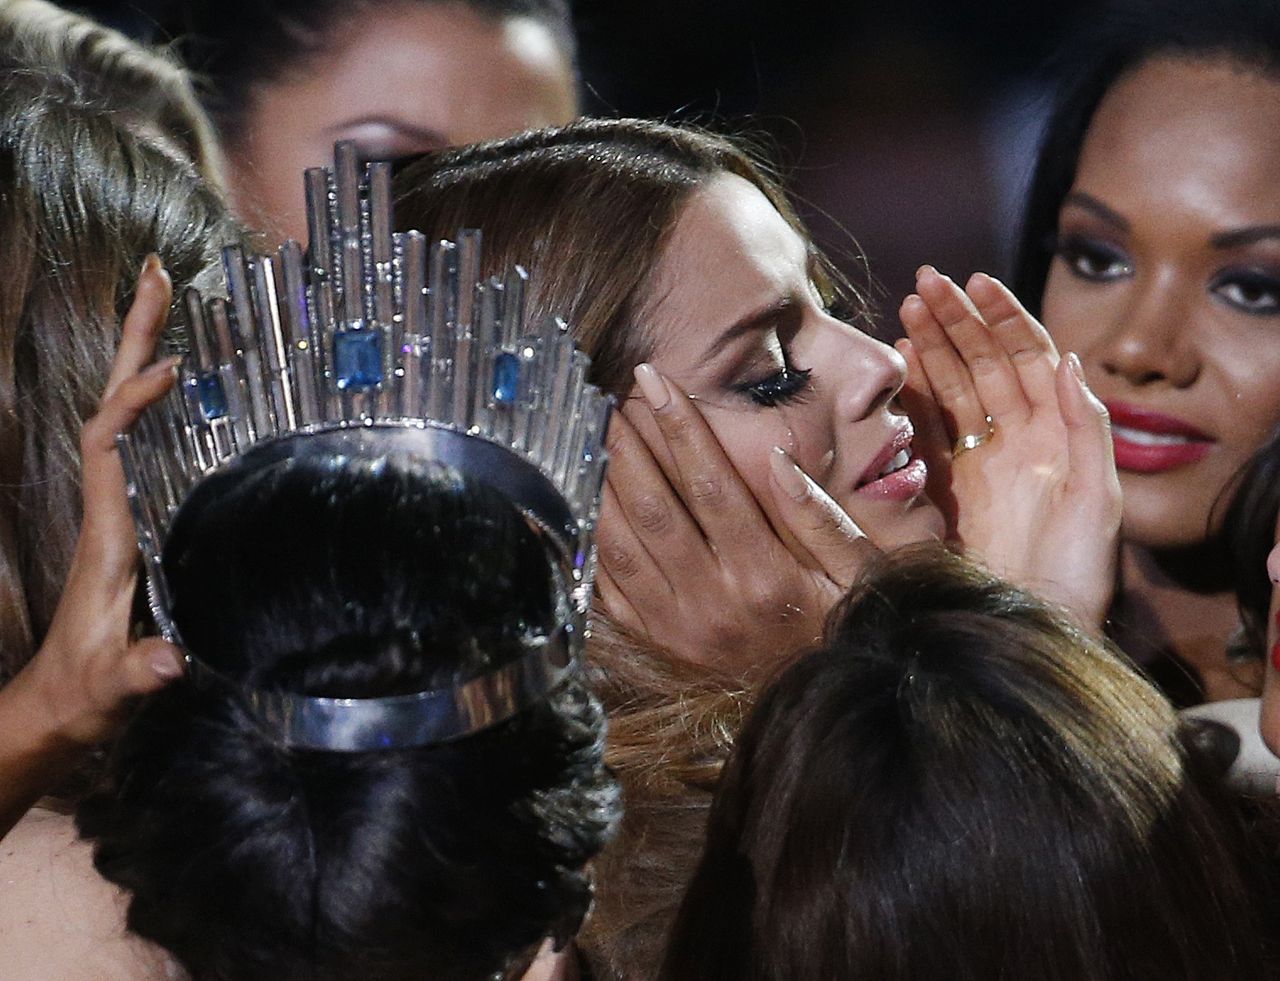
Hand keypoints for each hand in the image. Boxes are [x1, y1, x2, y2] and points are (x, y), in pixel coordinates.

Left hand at [9, 256, 183, 747]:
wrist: (59, 706)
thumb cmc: (85, 693)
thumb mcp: (113, 689)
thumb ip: (140, 673)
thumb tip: (171, 662)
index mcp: (105, 531)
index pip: (107, 443)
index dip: (130, 401)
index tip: (169, 366)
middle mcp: (107, 507)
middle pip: (112, 404)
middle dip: (132, 341)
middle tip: (156, 275)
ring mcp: (116, 511)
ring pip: (124, 415)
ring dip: (141, 355)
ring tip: (168, 300)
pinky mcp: (132, 522)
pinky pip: (141, 441)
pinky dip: (155, 399)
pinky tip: (182, 381)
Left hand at [594, 364, 877, 674]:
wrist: (829, 699)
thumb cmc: (846, 620)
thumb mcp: (857, 570)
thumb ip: (817, 515)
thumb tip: (776, 457)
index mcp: (766, 576)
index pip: (712, 485)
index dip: (681, 427)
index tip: (656, 380)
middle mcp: (714, 602)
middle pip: (654, 510)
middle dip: (626, 447)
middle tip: (606, 399)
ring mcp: (680, 627)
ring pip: (622, 546)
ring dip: (603, 486)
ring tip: (592, 438)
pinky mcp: (660, 642)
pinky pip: (610, 588)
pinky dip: (594, 539)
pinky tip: (587, 499)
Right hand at [897, 266, 1120, 628]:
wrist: (1035, 624)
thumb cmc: (1077, 570)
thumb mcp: (1098, 498)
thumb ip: (1086, 427)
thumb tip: (1065, 358)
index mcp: (1055, 432)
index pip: (1026, 357)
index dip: (1001, 317)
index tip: (974, 282)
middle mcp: (1015, 439)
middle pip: (981, 363)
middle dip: (955, 320)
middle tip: (924, 283)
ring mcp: (977, 462)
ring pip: (950, 389)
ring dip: (930, 348)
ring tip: (905, 312)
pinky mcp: (944, 488)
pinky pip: (926, 433)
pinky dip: (911, 399)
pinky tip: (900, 368)